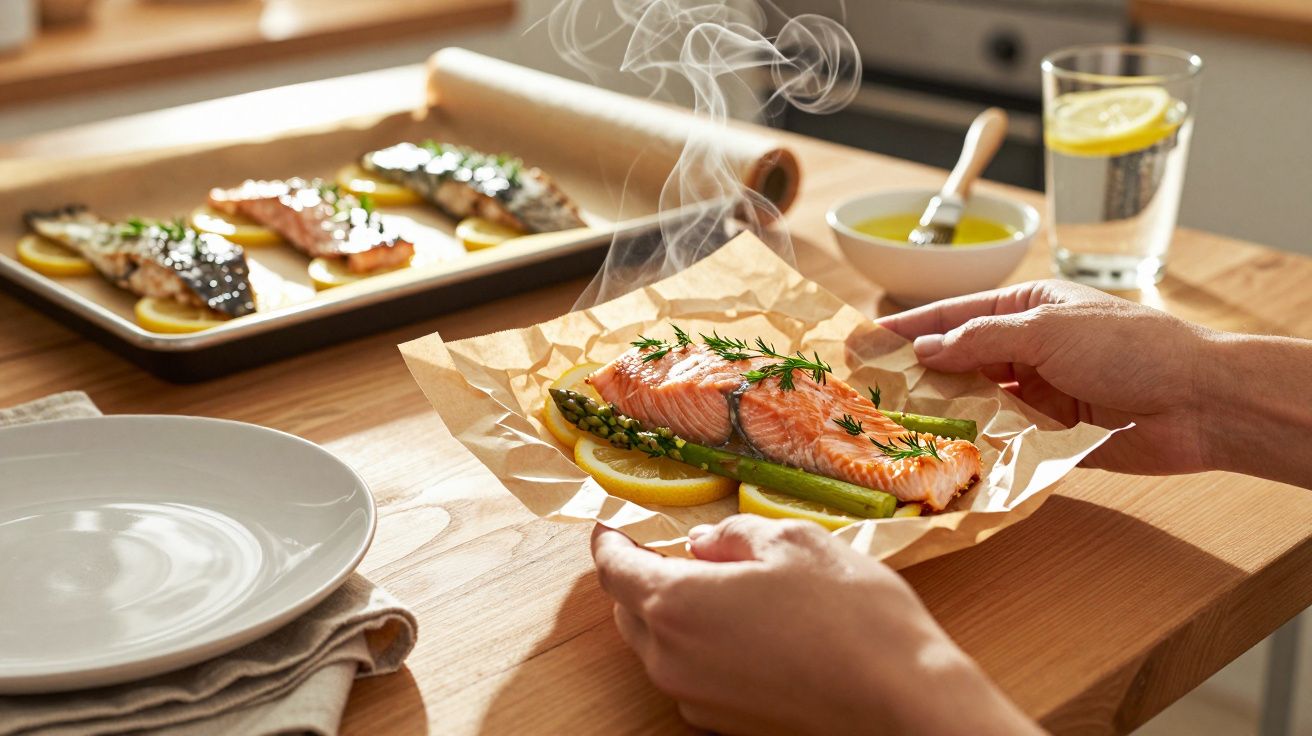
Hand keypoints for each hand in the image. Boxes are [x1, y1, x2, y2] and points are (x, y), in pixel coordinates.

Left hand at [592, 517, 1040, 734]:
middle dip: (639, 576)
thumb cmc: (850, 614)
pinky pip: (691, 675)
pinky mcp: (725, 724)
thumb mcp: (793, 541)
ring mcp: (696, 699)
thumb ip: (733, 534)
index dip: (609, 540)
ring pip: (659, 646)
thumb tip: (703, 544)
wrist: (901, 700)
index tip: (611, 524)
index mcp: (676, 605)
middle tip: (666, 548)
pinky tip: (743, 628)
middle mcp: (672, 660)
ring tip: (714, 584)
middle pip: (629, 611)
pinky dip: (699, 646)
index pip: (613, 568)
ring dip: (671, 613)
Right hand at [877, 280, 1221, 475]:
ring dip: (941, 415)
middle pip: (957, 362)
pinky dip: (974, 446)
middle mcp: (1028, 349)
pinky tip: (941, 456)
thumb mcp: (1045, 329)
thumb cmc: (1130, 347)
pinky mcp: (1051, 436)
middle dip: (915, 377)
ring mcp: (1038, 394)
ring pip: (974, 404)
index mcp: (1027, 309)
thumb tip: (924, 351)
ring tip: (891, 428)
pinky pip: (1001, 440)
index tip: (861, 343)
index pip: (953, 315)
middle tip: (866, 394)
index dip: (906, 329)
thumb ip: (979, 339)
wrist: (1200, 403)